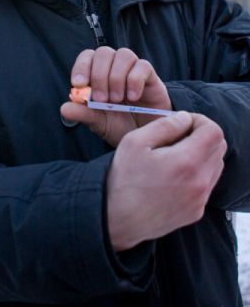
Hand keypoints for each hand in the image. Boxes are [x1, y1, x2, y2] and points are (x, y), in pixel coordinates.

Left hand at [60, 47, 171, 145]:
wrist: (146, 135)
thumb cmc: (120, 124)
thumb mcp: (99, 122)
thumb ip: (83, 114)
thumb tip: (64, 108)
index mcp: (97, 72)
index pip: (87, 56)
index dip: (81, 66)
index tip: (79, 84)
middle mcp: (114, 66)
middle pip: (104, 53)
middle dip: (99, 76)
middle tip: (102, 99)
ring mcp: (132, 68)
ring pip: (123, 55)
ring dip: (117, 77)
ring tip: (117, 99)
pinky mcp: (150, 75)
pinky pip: (142, 65)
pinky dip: (135, 80)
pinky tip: (133, 98)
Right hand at [106, 111, 226, 250]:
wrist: (118, 219)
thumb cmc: (124, 179)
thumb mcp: (135, 142)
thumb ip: (164, 125)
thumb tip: (185, 118)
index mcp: (186, 162)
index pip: (214, 131)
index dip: (200, 121)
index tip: (183, 123)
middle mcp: (199, 182)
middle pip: (219, 147)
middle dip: (202, 135)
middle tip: (179, 136)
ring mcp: (200, 199)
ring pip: (216, 165)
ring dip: (202, 154)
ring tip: (175, 155)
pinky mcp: (196, 211)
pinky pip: (208, 183)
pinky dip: (198, 172)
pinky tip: (175, 174)